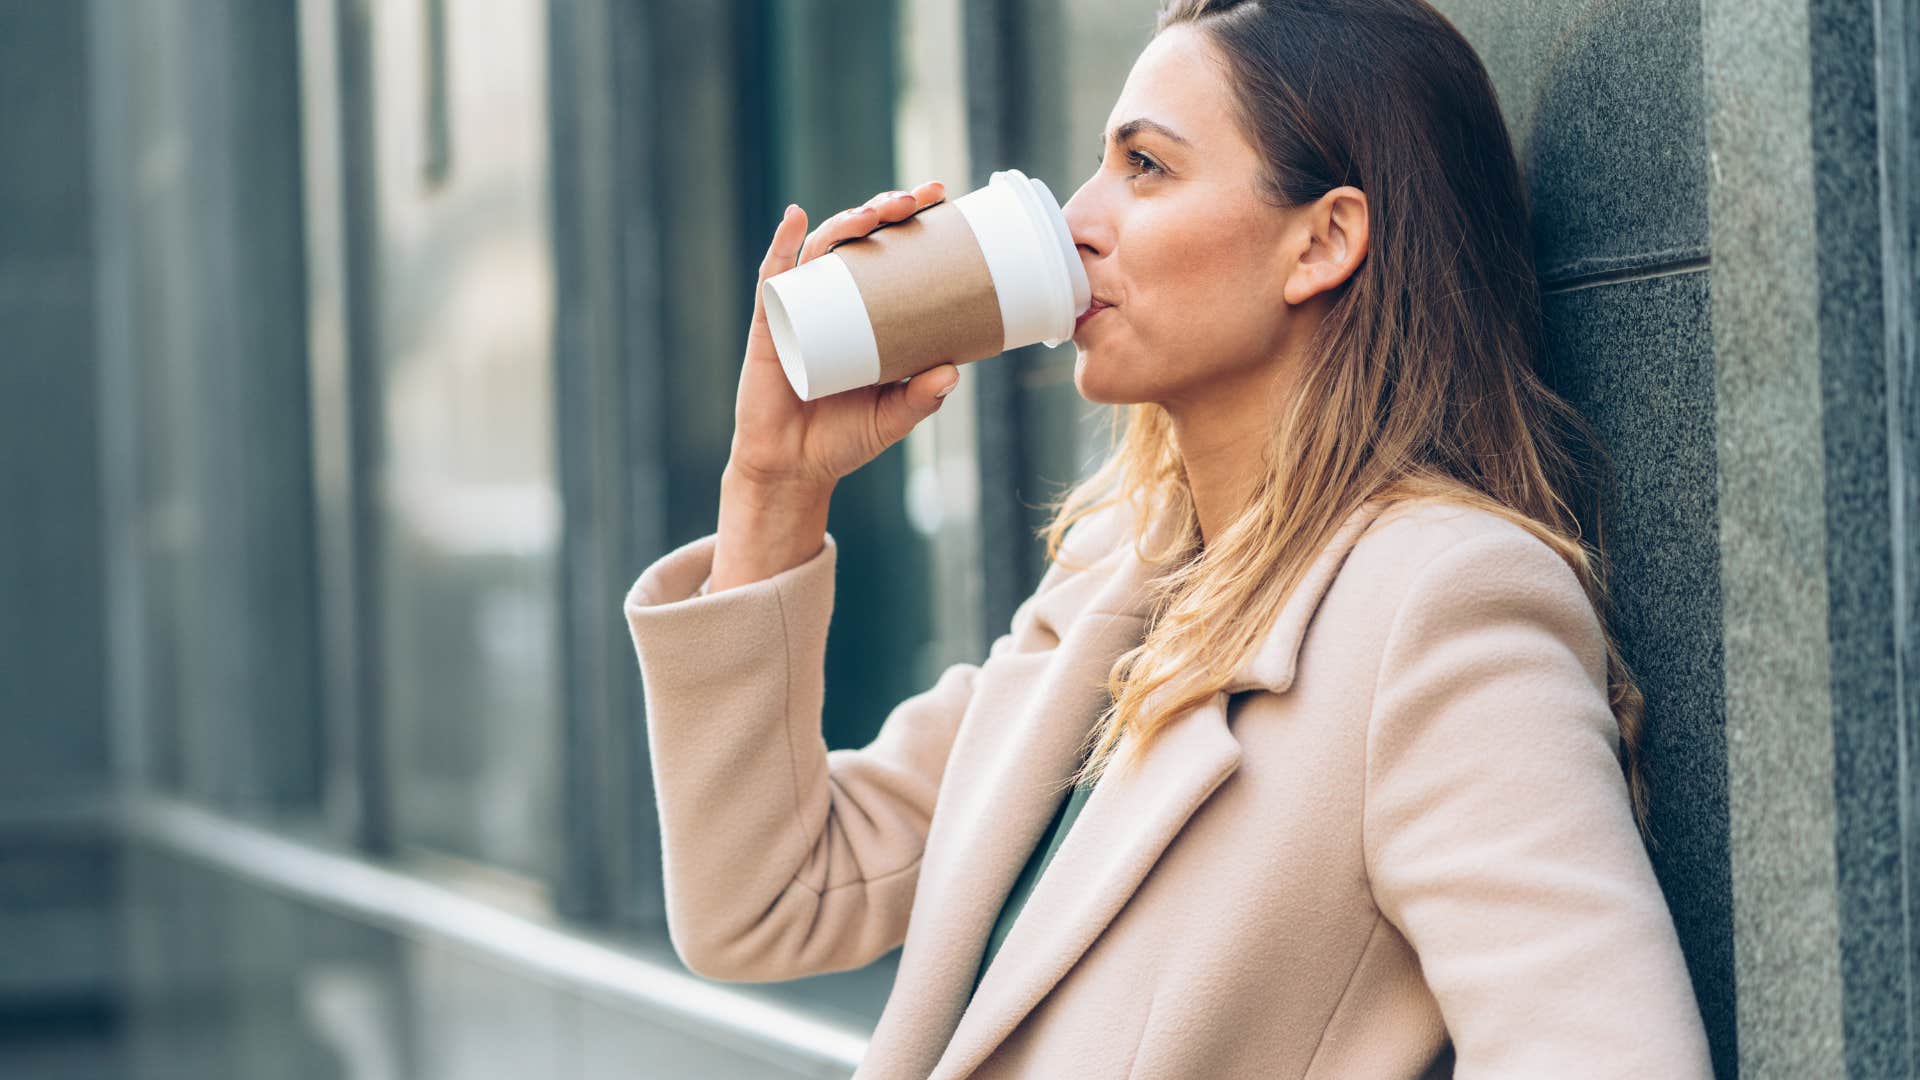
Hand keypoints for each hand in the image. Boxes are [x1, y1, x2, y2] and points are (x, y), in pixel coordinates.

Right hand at [727, 180, 957, 496]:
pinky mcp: (769, 324)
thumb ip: (921, 398)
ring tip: (873, 214)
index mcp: (867, 313)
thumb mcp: (893, 418)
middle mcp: (834, 299)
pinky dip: (782, 244)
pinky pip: (773, 276)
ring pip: (822, 250)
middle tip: (917, 199)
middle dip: (886, 209)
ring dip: (846, 221)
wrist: (792, 468)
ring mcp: (800, 306)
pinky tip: (796, 218)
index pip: (892, 253)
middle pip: (859, 239)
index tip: (939, 197)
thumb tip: (953, 372)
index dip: (912, 221)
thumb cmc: (845, 440)